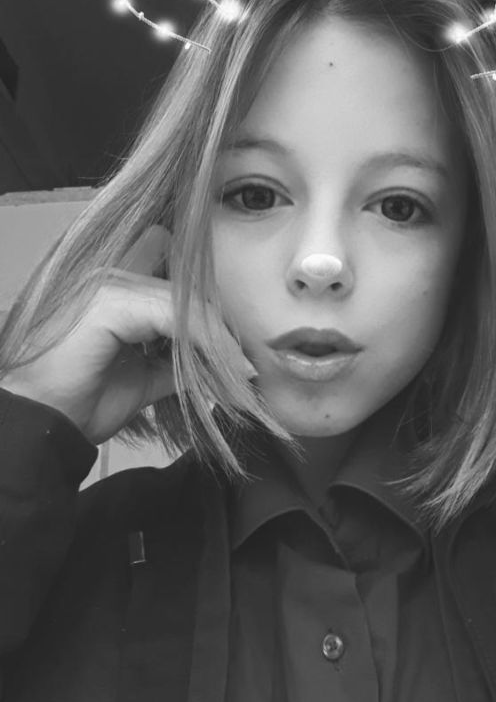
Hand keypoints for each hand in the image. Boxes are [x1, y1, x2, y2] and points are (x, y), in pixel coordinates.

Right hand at [0, 226, 256, 443]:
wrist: (41, 425)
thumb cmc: (81, 403)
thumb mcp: (142, 379)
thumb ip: (175, 362)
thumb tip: (215, 363)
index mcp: (118, 291)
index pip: (179, 288)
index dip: (211, 317)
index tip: (239, 354)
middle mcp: (113, 277)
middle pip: (188, 291)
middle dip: (221, 327)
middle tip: (247, 362)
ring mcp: (109, 284)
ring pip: (186, 302)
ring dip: (218, 337)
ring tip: (241, 369)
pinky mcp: (110, 301)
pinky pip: (174, 315)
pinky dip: (204, 341)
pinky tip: (224, 365)